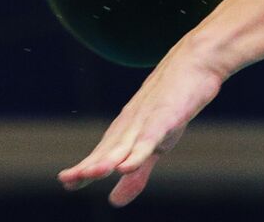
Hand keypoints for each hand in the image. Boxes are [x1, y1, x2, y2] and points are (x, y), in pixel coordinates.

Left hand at [58, 38, 226, 205]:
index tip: (66, 181)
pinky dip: (138, 152)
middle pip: (106, 149)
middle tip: (67, 180)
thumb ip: (137, 172)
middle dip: (87, 166)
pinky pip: (150, 137)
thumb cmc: (174, 103)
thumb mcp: (156, 143)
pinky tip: (126, 165)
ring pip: (124, 144)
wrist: (196, 61)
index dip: (83, 169)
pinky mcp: (166, 116)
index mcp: (126, 131)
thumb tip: (114, 201)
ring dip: (106, 160)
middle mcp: (131, 124)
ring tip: (90, 174)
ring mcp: (147, 119)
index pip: (101, 154)